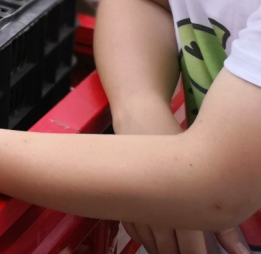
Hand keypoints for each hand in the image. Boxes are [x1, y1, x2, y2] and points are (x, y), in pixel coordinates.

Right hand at [110, 104, 251, 253]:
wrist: (140, 118)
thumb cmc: (171, 140)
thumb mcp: (204, 176)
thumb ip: (222, 221)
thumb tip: (238, 249)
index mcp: (175, 208)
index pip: (189, 250)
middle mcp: (151, 211)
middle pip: (166, 250)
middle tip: (189, 251)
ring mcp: (132, 206)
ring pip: (148, 242)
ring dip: (160, 247)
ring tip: (173, 246)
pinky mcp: (119, 199)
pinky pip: (132, 229)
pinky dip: (143, 236)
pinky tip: (152, 233)